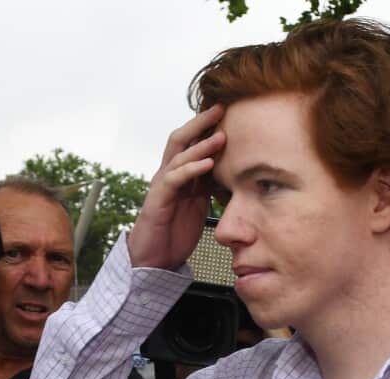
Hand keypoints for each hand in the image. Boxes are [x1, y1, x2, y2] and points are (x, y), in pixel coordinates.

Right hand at [128, 105, 226, 268]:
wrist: (155, 257)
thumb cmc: (177, 230)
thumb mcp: (200, 203)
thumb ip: (211, 185)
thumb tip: (234, 173)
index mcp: (179, 174)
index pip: (191, 142)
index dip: (206, 126)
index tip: (227, 112)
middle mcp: (168, 174)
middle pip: (181, 139)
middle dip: (200, 123)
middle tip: (220, 109)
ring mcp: (162, 185)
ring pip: (179, 156)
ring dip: (201, 146)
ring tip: (221, 136)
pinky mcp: (158, 200)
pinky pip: (175, 179)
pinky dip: (192, 169)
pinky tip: (208, 164)